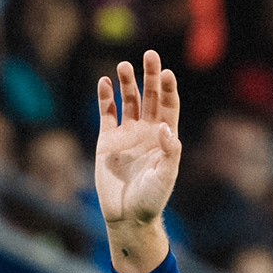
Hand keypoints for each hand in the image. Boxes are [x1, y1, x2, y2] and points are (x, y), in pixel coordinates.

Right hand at [93, 50, 182, 272]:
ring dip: (127, 82)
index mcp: (165, 137)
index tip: (167, 73)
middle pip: (150, 97)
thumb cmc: (151, 200)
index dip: (168, 89)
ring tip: (123, 66)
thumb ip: (168, 152)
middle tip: (150, 55)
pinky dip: (105, 98)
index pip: (168, 106)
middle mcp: (147, 131)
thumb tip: (164, 126)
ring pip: (127, 100)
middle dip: (150, 76)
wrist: (127, 217)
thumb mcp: (165, 177)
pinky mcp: (107, 140)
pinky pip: (106, 113)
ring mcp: (126, 134)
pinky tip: (104, 83)